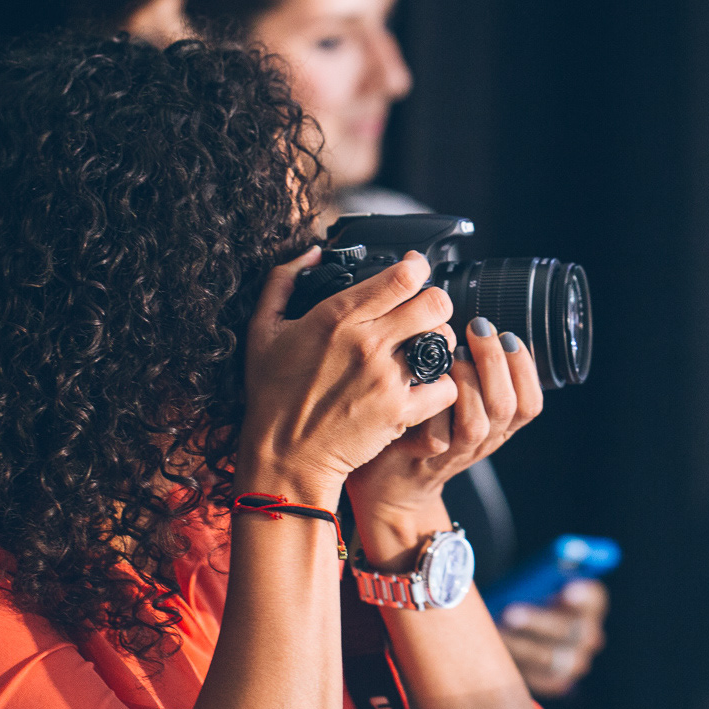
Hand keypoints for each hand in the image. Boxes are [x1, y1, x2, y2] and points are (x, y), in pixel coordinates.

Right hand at [235, 247, 458, 504]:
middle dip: (435, 302)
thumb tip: (311, 253)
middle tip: (424, 313)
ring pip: (444, 341)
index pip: (402, 276)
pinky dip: (442, 385)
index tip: (414, 270)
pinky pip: (446, 386)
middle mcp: (366, 342)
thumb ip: (282, 281)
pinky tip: (426, 386)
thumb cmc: (272, 395)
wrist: (283, 455)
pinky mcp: (400, 412)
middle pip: (434, 302)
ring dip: (439, 342)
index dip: (417, 267)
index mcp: (337, 316)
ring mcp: (386, 378)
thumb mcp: (262, 329)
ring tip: (424, 350)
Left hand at [346, 317, 542, 517]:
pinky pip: (434, 434)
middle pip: (506, 407)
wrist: (390, 484)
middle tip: (479, 329)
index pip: (529, 403)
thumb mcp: (459, 407)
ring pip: (475, 423)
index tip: (508, 336)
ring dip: (467, 381)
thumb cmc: (423, 430)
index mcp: (495, 428)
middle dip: (495, 362)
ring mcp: (450, 452)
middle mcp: (479, 442)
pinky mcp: (419, 455)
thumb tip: (481, 327)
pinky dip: (432, 404)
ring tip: (454, 353)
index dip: (525, 368)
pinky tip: (424, 379)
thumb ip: (475, 376)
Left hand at [498, 579, 608, 697]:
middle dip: (537, 622)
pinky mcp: (557, 681)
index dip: (582, 596)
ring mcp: (576, 661)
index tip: (565, 591)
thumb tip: (528, 568)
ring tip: (496, 634)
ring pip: (551, 657)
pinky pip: (539, 678)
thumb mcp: (532, 580)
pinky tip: (500, 654)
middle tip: (509, 613)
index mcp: (588, 603)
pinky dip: (518, 666)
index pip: (593, 598)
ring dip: (521, 646)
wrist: (517, 631)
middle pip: (569, 629)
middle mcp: (588, 634)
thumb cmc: (526, 597)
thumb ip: (537, 576)